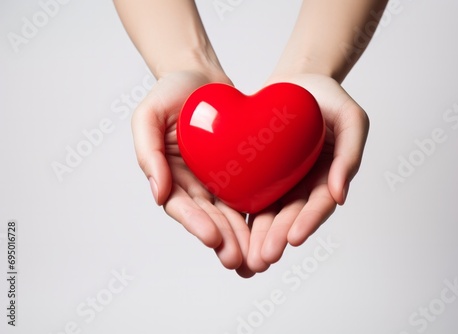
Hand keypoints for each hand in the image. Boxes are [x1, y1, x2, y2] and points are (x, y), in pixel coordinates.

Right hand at [132, 70, 254, 275]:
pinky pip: (249, 195)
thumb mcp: (148, 115)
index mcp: (170, 175)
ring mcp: (217, 180)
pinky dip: (258, 215)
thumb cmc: (172, 92)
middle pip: (209, 217)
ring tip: (256, 257)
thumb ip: (147, 151)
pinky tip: (271, 232)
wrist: (202, 78)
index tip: (212, 237)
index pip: (181, 206)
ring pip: (230, 214)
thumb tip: (158, 194)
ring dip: (241, 237)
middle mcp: (194, 184)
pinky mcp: (239, 172)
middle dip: (223, 240)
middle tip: (238, 259)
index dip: (195, 223)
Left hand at [246, 73, 369, 271]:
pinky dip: (240, 216)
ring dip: (257, 238)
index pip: (319, 204)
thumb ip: (351, 153)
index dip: (308, 222)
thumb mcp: (351, 118)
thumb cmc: (327, 98)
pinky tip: (228, 233)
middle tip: (263, 259)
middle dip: (276, 239)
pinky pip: (248, 196)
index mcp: (328, 177)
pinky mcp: (259, 176)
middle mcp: (304, 186)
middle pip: (290, 217)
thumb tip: (341, 194)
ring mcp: (281, 183)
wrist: (297, 84)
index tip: (293, 239)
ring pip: (268, 214)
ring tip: (245, 259)